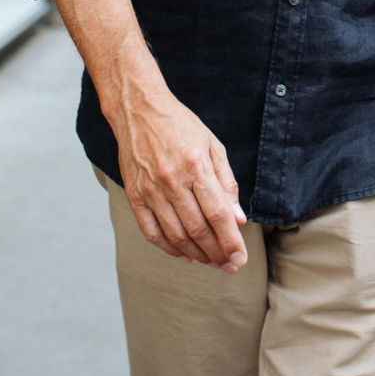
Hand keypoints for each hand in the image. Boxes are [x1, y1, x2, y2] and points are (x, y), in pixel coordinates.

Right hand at [50, 0, 249, 272]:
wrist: (139, 109)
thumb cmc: (181, 126)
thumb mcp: (213, 146)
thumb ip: (226, 183)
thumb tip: (238, 218)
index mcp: (196, 166)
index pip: (218, 214)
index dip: (231, 241)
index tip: (240, 258)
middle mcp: (172, 180)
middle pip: (198, 230)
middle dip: (216, 253)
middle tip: (229, 266)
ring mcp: (150, 190)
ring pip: (176, 235)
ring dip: (196, 254)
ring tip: (210, 262)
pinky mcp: (134, 195)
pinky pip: (151, 231)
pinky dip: (168, 248)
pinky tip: (183, 253)